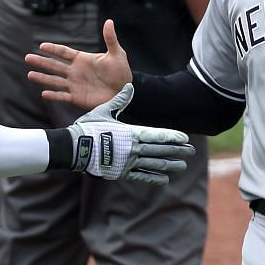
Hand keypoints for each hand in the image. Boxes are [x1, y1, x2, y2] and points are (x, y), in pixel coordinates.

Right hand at [27, 18, 134, 109]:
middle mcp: (75, 71)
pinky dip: (54, 95)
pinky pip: (63, 96)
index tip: (42, 46)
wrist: (125, 92)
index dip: (53, 49)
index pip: (64, 52)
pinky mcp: (77, 98)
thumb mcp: (116, 54)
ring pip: (55, 80)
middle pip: (55, 65)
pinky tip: (44, 93)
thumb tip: (109, 21)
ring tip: (30, 74)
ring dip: (43, 78)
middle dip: (41, 61)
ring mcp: (75, 85)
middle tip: (27, 57)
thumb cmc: (121, 71)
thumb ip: (110, 39)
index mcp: (82, 59)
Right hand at [66, 84, 193, 184]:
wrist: (73, 148)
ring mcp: (127, 162)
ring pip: (154, 164)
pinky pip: (141, 177)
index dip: (172, 137)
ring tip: (182, 165)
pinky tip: (165, 179)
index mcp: (130, 133)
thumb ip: (120, 101)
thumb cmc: (87, 128)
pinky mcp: (120, 173)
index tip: (185, 138)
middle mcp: (132, 149)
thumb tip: (130, 86)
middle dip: (177, 150)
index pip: (157, 135)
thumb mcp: (104, 111)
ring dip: (170, 165)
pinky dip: (154, 178)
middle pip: (160, 150)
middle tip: (191, 151)